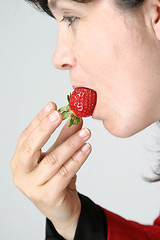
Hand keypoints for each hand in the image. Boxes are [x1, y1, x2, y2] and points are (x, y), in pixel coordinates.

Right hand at [10, 102, 91, 239]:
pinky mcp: (47, 196)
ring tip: (86, 132)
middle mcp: (21, 173)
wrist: (61, 208)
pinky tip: (87, 148)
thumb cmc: (55, 179)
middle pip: (30, 147)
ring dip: (71, 143)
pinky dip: (77, 159)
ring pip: (52, 161)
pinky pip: (64, 174)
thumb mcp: (58, 155)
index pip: (26, 136)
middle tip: (60, 114)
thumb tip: (74, 119)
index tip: (52, 105)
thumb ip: (64, 138)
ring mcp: (32, 187)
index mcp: (19, 161)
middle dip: (46, 129)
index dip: (38, 120)